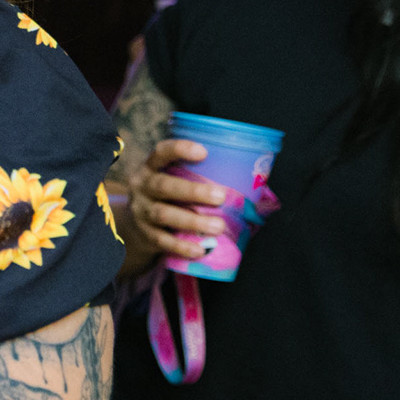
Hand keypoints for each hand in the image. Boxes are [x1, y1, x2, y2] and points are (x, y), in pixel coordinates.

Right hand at [124, 139, 228, 263]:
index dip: (180, 149)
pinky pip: (162, 241)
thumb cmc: (170, 199)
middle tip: (221, 196)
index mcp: (151, 167)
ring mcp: (140, 211)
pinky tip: (200, 249)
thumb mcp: (175, 182)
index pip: (160, 152)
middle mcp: (142, 186)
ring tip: (218, 226)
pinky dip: (181, 245)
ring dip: (192, 220)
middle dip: (193, 191)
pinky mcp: (144, 234)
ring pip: (163, 214)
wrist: (138, 226)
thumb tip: (261, 194)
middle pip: (163, 185)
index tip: (204, 152)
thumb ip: (204, 181)